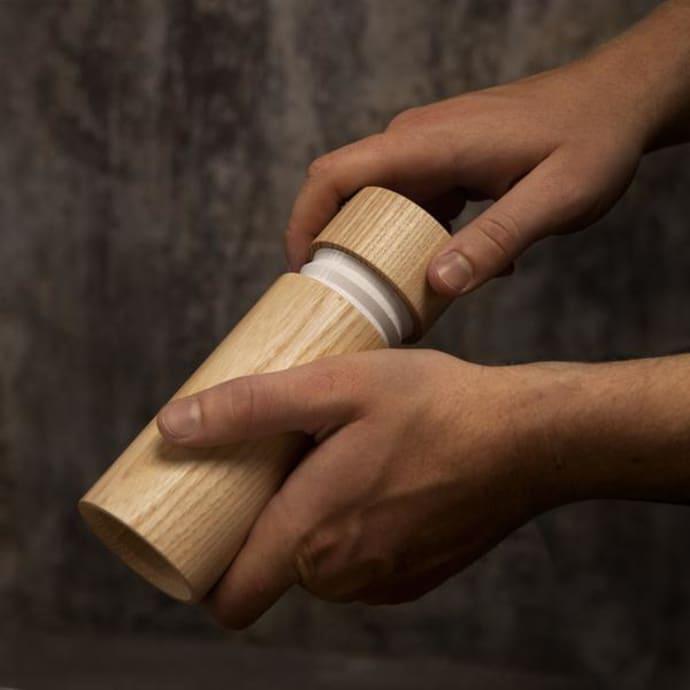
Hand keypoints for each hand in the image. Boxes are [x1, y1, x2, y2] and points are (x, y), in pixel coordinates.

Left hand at [157, 350, 564, 627]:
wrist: (528, 439)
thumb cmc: (435, 407)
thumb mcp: (336, 386)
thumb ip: (250, 408)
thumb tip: (172, 425)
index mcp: (313, 535)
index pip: (227, 594)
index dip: (201, 562)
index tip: (203, 515)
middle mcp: (343, 576)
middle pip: (270, 571)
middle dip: (258, 525)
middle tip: (269, 465)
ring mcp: (383, 582)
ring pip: (315, 568)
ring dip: (306, 525)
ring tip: (320, 464)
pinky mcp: (413, 576)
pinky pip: (356, 566)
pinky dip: (347, 532)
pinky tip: (367, 481)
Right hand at [284, 38, 674, 295]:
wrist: (616, 101)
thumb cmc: (590, 140)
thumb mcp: (553, 199)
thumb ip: (495, 242)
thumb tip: (436, 285)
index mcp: (427, 145)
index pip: (335, 175)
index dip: (304, 221)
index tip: (302, 268)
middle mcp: (415, 143)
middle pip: (347, 196)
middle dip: (342, 249)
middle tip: (357, 301)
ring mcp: (428, 151)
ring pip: (378, 205)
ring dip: (382, 250)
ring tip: (401, 296)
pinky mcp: (444, 162)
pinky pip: (410, 205)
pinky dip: (415, 240)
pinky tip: (452, 266)